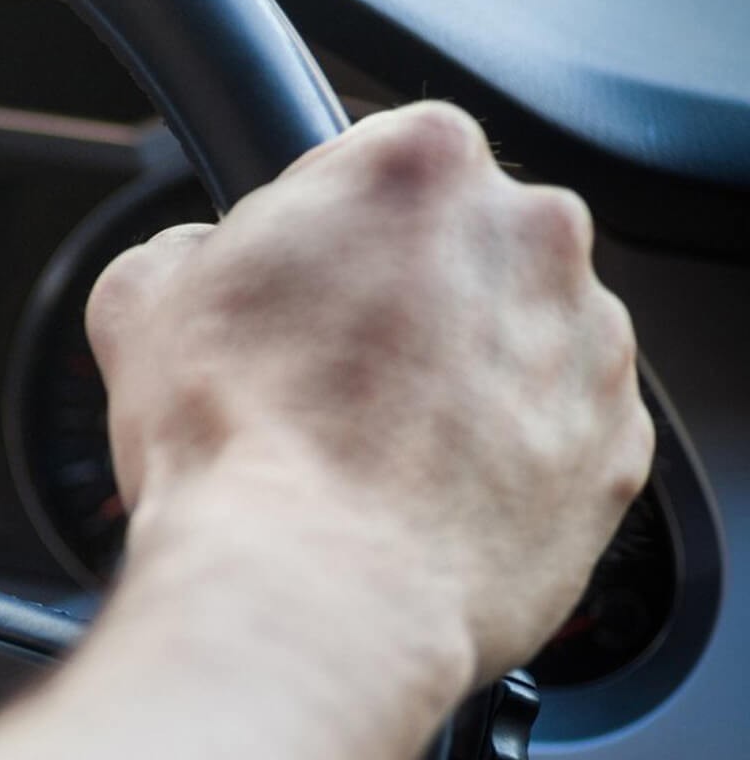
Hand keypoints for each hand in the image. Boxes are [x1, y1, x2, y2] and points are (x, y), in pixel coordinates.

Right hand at [87, 101, 651, 688]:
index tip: (296, 290)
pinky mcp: (618, 449)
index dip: (323, 234)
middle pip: (462, 246)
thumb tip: (198, 264)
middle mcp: (532, 234)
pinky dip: (503, 463)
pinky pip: (557, 436)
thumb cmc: (238, 447)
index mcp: (420, 163)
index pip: (377, 163)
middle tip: (323, 380)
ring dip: (458, 381)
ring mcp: (591, 343)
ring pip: (517, 340)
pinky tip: (419, 500)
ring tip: (369, 456)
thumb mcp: (140, 306)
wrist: (315, 596)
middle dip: (404, 300)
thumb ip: (184, 250)